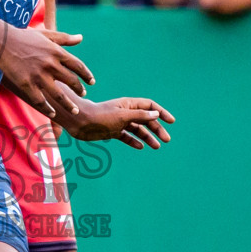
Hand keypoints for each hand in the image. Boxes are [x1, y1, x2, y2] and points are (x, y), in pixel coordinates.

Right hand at [0, 28, 94, 118]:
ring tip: (75, 110)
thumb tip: (81, 38)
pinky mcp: (27, 85)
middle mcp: (51, 65)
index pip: (78, 66)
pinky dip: (48, 109)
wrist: (2, 41)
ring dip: (69, 104)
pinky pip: (41, 101)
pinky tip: (52, 113)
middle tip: (83, 94)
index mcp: (57, 52)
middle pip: (72, 82)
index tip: (92, 82)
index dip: (87, 75)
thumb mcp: (46, 35)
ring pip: (60, 95)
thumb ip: (65, 38)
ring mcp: (39, 76)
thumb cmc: (24, 37)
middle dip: (79, 90)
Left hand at [55, 94, 174, 148]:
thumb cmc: (100, 116)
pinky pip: (126, 136)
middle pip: (146, 119)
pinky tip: (140, 147)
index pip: (150, 106)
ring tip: (156, 147)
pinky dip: (133, 141)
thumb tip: (156, 114)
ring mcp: (119, 122)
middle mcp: (125, 112)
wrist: (80, 122)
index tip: (171, 121)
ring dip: (147, 137)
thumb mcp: (122, 116)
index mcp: (129, 104)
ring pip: (137, 129)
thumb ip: (139, 116)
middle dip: (157, 129)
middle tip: (166, 140)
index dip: (161, 112)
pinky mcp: (112, 131)